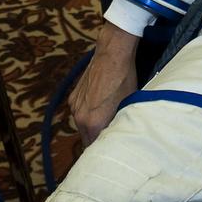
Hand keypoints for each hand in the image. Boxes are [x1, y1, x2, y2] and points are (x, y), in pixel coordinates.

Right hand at [70, 22, 139, 145]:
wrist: (112, 55)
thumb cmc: (124, 79)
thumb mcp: (128, 104)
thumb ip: (120, 123)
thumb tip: (119, 134)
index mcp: (94, 123)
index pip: (96, 146)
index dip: (105, 147)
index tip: (112, 147)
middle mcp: (80, 118)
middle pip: (87, 138)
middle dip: (97, 139)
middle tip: (111, 136)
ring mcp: (74, 107)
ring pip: (82, 125)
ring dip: (91, 126)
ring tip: (105, 120)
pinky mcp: (73, 97)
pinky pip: (79, 112)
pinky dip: (86, 113)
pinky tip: (99, 105)